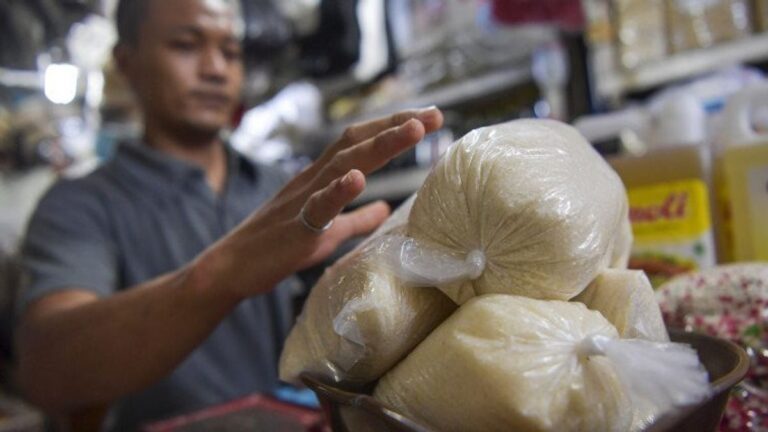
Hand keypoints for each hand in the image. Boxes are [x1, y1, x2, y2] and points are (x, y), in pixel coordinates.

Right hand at [199, 107, 443, 299]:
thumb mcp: (329, 231)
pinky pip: (318, 206)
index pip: (360, 141)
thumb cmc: (279, 246)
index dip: (393, 127)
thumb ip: (357, 218)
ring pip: (343, 164)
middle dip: (397, 126)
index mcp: (322, 177)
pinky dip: (338, 190)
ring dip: (380, 145)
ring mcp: (303, 200)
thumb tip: (386, 209)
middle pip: (357, 142)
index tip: (428, 118)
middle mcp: (313, 178)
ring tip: (413, 131)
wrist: (231, 267)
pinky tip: (359, 178)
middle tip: (435, 115)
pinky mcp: (295, 227)